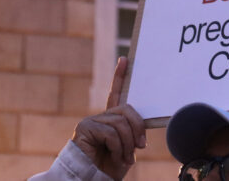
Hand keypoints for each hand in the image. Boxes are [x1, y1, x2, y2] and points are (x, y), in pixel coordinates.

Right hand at [73, 57, 146, 179]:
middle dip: (138, 128)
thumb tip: (143, 122)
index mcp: (112, 119)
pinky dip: (118, 147)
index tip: (125, 59)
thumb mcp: (129, 145)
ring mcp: (91, 121)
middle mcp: (101, 117)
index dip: (120, 75)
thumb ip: (132, 129)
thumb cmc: (112, 166)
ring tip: (125, 157)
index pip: (116, 93)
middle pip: (127, 110)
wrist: (96, 180)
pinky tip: (114, 156)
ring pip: (121, 123)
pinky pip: (110, 132)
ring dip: (128, 143)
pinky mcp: (84, 128)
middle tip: (141, 146)